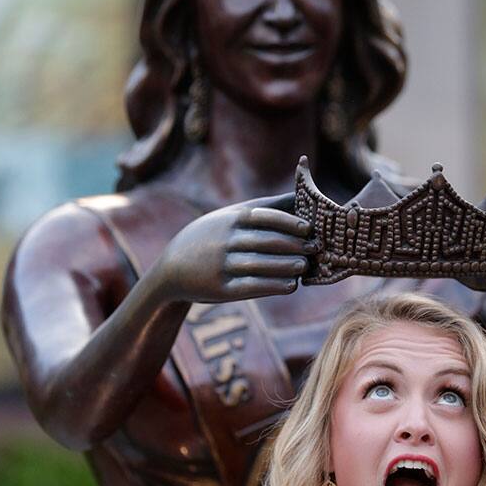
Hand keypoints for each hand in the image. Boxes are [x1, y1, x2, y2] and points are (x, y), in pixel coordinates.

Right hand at [156, 192, 314, 304]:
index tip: (308, 227)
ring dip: (287, 265)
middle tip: (315, 248)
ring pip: (261, 264)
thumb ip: (265, 208)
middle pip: (266, 241)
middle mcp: (226, 240)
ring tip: (304, 266)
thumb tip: (301, 196)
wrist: (171, 268)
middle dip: (294, 244)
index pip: (264, 217)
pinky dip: (274, 286)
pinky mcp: (220, 289)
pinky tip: (291, 286)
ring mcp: (222, 265)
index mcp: (231, 219)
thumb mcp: (230, 216)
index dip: (289, 222)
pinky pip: (251, 287)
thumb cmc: (211, 237)